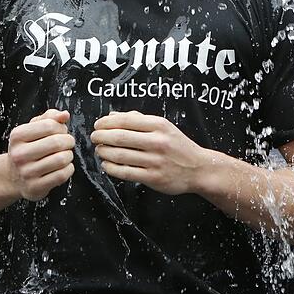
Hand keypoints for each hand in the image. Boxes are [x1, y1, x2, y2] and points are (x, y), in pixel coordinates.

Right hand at [6, 109, 75, 200]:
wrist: (13, 176)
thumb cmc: (27, 148)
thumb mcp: (33, 128)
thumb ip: (50, 117)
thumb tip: (65, 115)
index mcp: (17, 136)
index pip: (49, 125)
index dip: (61, 127)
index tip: (61, 131)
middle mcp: (19, 154)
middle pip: (56, 142)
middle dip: (68, 141)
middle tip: (67, 143)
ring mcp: (26, 172)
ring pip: (61, 159)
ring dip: (69, 155)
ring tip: (65, 155)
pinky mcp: (35, 187)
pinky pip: (61, 175)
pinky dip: (68, 169)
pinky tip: (63, 167)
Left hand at [90, 111, 208, 194]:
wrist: (198, 169)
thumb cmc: (178, 146)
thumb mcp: (163, 126)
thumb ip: (138, 120)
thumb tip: (111, 116)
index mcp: (159, 125)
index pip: (126, 120)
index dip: (107, 122)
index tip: (98, 125)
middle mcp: (157, 142)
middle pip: (120, 137)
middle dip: (101, 137)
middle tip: (94, 137)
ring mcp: (155, 161)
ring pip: (120, 155)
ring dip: (104, 152)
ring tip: (99, 150)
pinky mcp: (153, 178)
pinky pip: (126, 172)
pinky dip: (111, 168)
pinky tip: (106, 164)